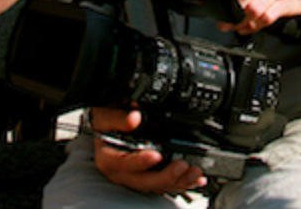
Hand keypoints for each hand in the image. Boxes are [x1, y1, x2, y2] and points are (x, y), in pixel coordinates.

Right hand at [90, 107, 205, 194]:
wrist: (107, 127)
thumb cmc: (106, 123)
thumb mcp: (105, 115)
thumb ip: (117, 117)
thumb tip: (134, 117)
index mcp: (109, 158)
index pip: (123, 163)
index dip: (140, 162)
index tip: (156, 155)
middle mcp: (122, 172)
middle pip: (144, 181)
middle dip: (165, 176)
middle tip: (181, 165)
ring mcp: (136, 177)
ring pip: (157, 186)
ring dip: (178, 181)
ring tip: (194, 172)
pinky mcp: (148, 177)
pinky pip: (165, 184)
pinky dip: (181, 182)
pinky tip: (195, 178)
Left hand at [220, 0, 300, 34]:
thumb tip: (220, 1)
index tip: (218, 6)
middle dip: (231, 11)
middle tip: (225, 22)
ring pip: (254, 8)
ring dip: (243, 21)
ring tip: (237, 26)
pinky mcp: (288, 1)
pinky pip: (267, 17)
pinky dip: (255, 26)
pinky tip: (250, 26)